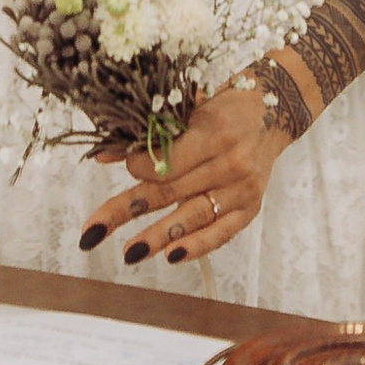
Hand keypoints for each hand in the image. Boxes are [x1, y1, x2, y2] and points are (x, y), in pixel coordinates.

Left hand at [77, 84, 293, 267]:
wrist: (272, 114)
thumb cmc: (224, 108)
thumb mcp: (188, 108)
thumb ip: (150, 133)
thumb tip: (102, 154)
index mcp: (214, 131)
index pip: (169, 159)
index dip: (140, 167)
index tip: (124, 168)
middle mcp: (230, 163)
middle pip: (170, 190)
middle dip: (127, 210)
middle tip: (91, 232)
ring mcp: (242, 189)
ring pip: (192, 216)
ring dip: (157, 237)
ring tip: (128, 253)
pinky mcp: (250, 209)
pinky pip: (221, 233)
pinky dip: (197, 246)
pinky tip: (171, 257)